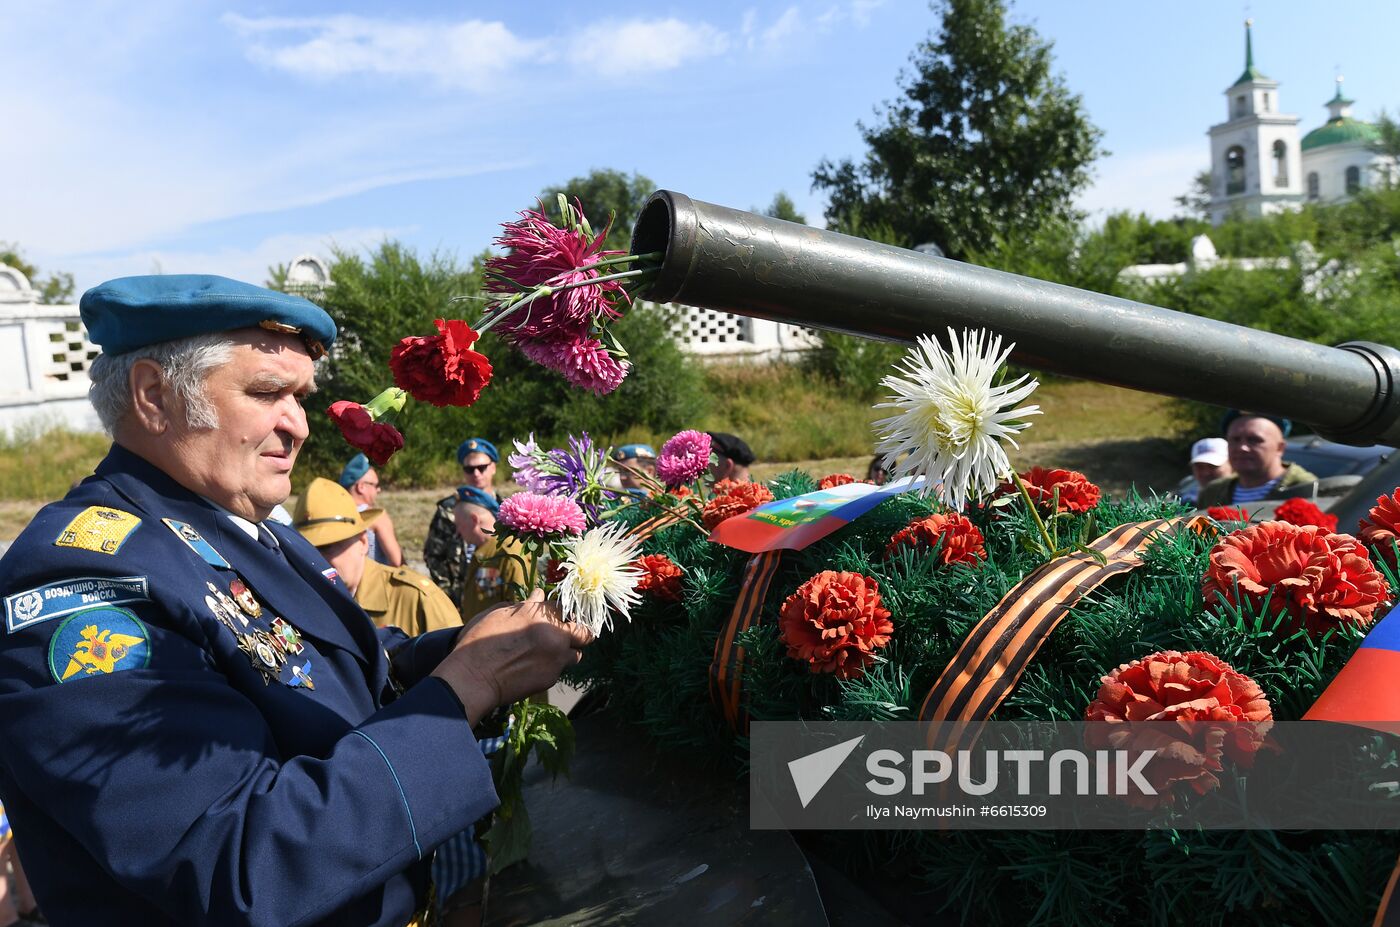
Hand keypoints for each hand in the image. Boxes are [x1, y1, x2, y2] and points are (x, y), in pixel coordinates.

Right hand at [431, 589, 592, 723]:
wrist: (473, 678)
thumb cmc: (479, 642)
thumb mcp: (498, 614)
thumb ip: (524, 605)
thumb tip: (538, 595)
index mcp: (540, 614)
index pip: (564, 607)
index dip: (559, 612)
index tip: (557, 616)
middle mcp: (554, 634)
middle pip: (584, 631)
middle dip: (579, 632)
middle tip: (568, 634)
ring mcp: (556, 658)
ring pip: (577, 654)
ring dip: (568, 652)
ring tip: (551, 653)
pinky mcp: (551, 677)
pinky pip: (560, 670)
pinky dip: (552, 667)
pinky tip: (535, 667)